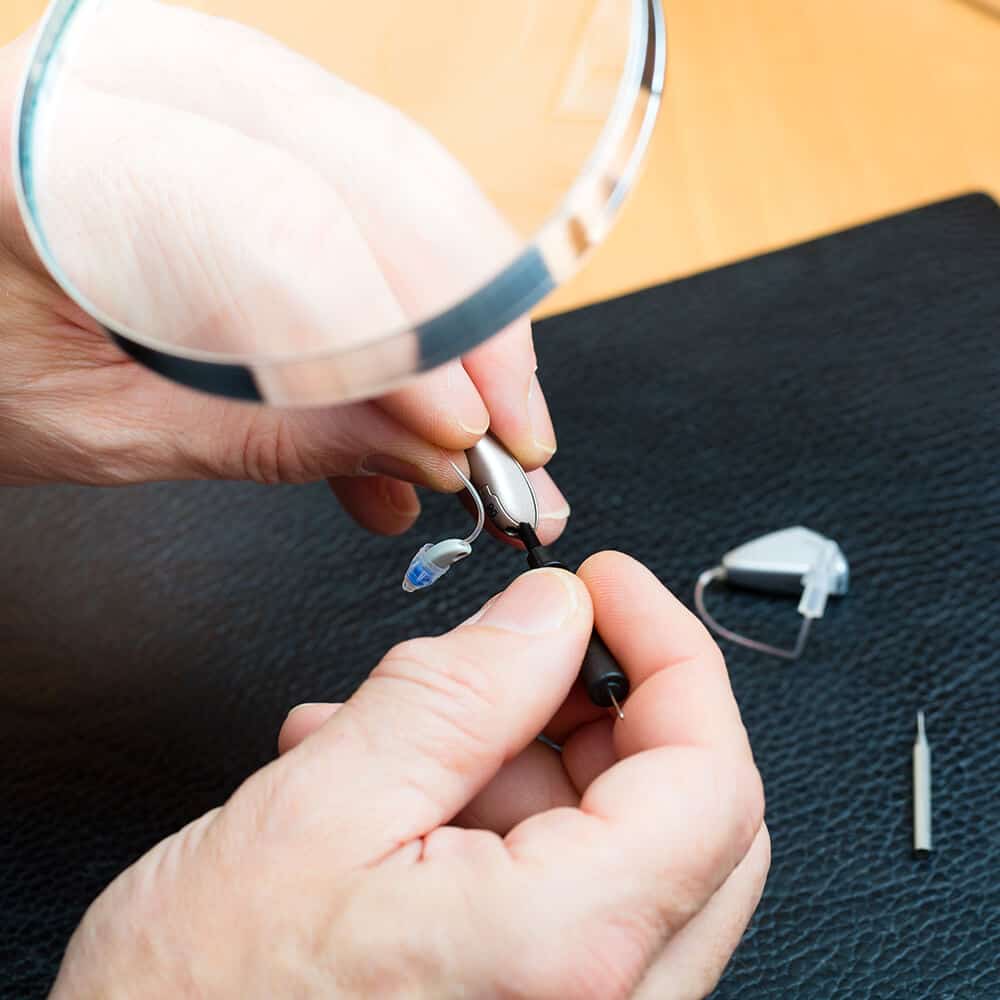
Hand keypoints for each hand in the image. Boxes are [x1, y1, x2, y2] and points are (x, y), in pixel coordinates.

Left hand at [0, 13, 567, 540]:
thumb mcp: (107, 430)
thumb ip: (276, 439)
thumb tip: (429, 454)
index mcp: (57, 156)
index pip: (281, 224)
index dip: (400, 339)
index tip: (463, 442)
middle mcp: (146, 81)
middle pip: (374, 180)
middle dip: (474, 326)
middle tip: (518, 442)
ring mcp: (211, 81)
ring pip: (402, 179)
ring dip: (469, 318)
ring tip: (487, 431)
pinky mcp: (257, 114)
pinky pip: (385, 192)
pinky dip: (431, 299)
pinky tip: (436, 394)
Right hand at [52, 553, 767, 999]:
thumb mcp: (322, 810)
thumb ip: (458, 694)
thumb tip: (552, 615)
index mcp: (566, 950)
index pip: (711, 774)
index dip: (671, 652)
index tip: (612, 590)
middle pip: (687, 813)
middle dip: (605, 705)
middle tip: (523, 653)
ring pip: (625, 848)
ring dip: (530, 760)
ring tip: (402, 732)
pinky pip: (567, 895)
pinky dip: (503, 818)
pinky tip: (399, 793)